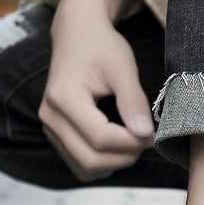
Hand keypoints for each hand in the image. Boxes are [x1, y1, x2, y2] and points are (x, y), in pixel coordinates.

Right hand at [38, 0, 154, 181]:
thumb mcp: (123, 68)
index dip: (131, 142)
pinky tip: (118, 146)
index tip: (153, 134)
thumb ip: (133, 101)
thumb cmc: (101, 47)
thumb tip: (145, 135)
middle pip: (90, 159)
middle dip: (125, 156)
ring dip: (115, 162)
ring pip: (85, 167)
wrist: (78, 36)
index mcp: (64, 97)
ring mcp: (50, 128)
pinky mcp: (55, 134)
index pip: (100, 137)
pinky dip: (102, 162)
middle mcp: (50, 116)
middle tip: (147, 140)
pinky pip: (79, 164)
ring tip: (134, 141)